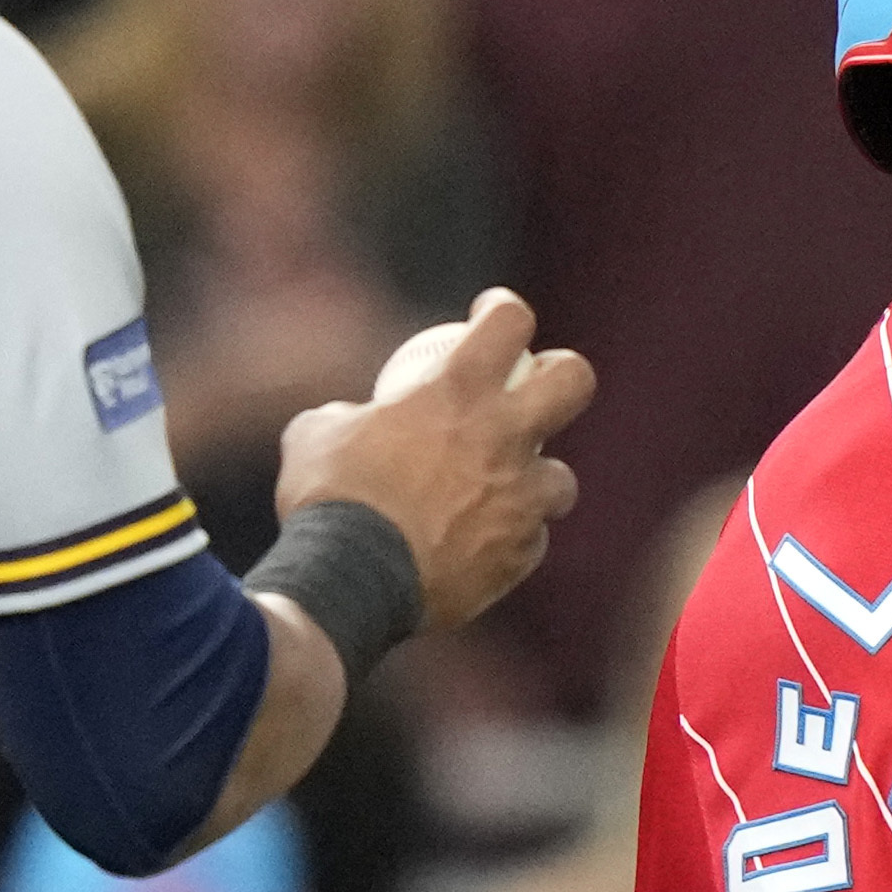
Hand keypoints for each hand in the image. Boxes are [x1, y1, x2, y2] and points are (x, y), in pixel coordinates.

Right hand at [276, 289, 594, 636]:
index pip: (509, 321)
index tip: (489, 317)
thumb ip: (348, 416)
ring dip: (537, 482)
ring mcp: (520, 499)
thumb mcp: (316, 434)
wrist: (349, 582)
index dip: (503, 310)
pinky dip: (509, 541)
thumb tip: (349, 420)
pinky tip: (480, 547)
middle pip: (575, 381)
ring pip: (562, 481)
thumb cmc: (328, 498)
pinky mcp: (519, 555)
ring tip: (506, 493)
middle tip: (537, 389)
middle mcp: (504, 437)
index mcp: (457, 391)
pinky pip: (529, 542)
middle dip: (563, 376)